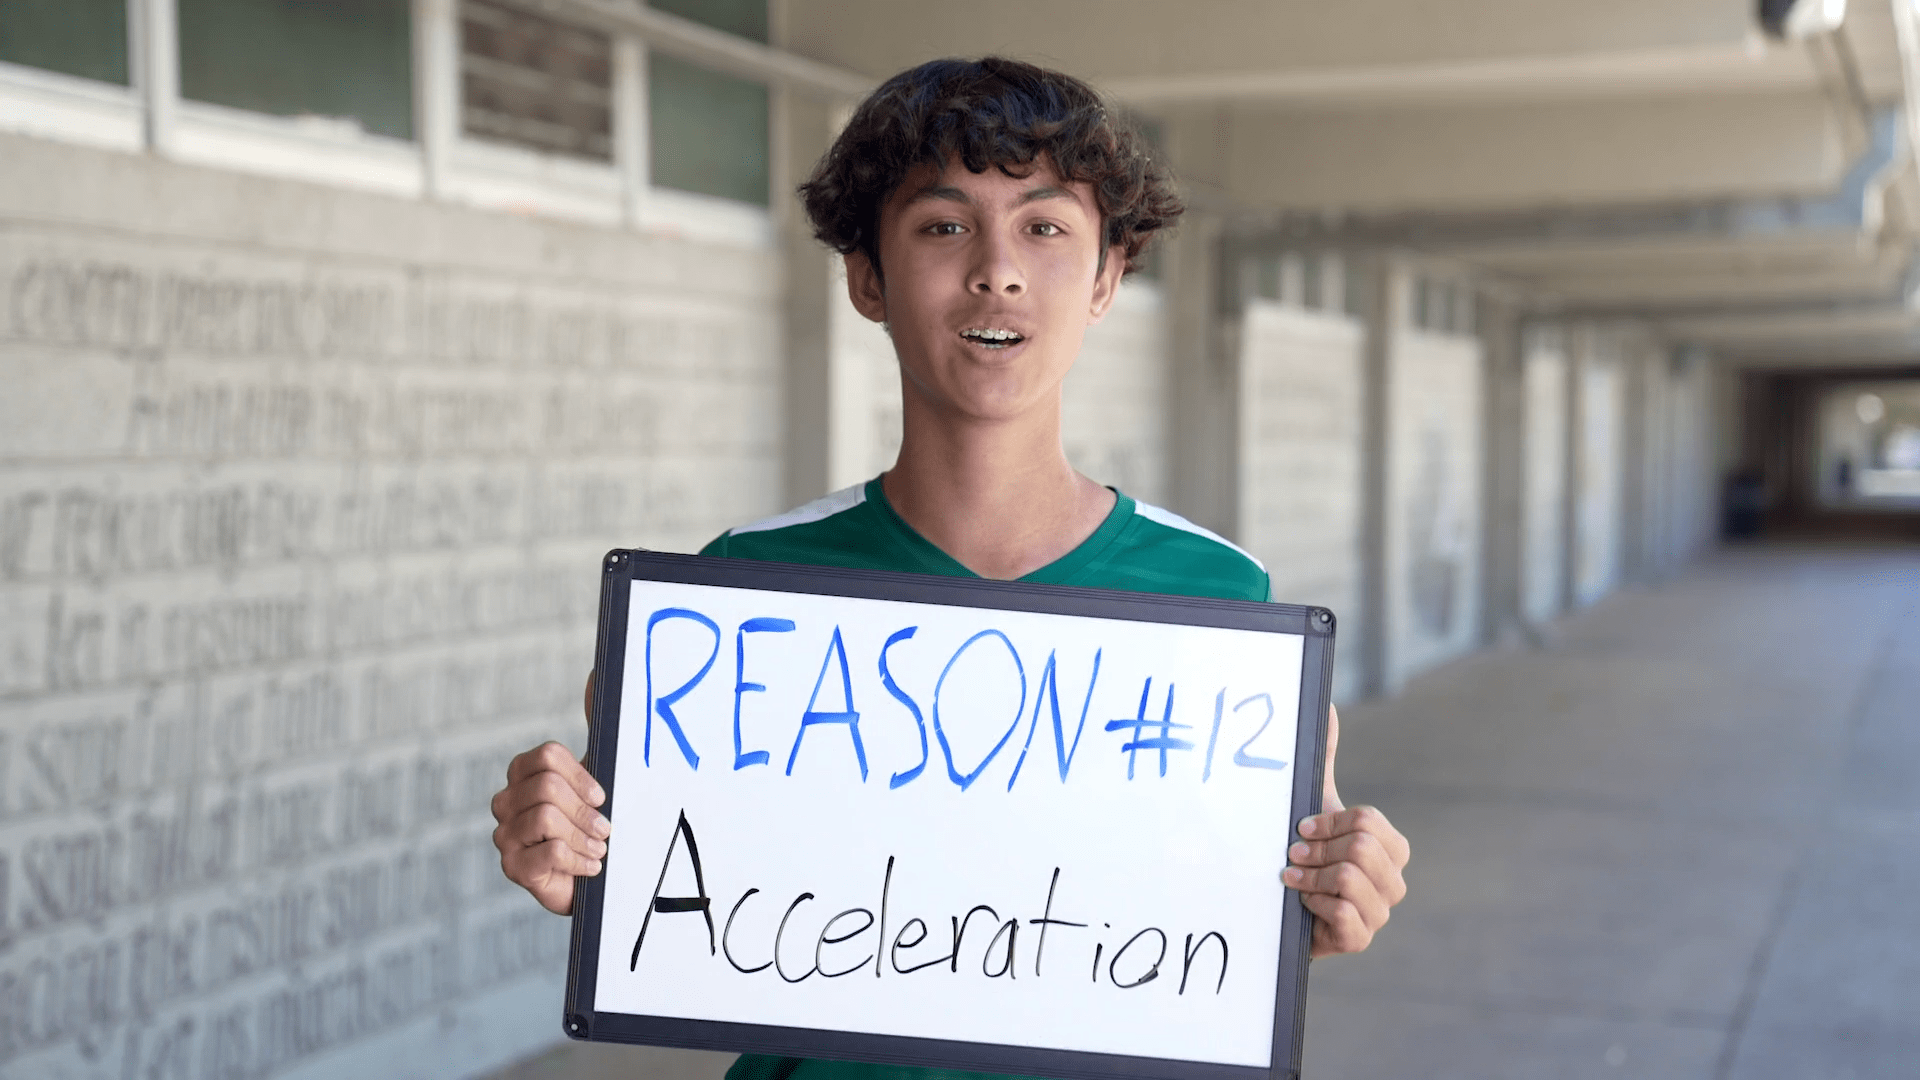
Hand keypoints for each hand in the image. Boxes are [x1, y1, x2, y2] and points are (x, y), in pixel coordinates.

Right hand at [490, 671, 608, 914]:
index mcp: (525, 773)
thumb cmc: (597, 823)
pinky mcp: (513, 867)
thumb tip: (597, 674)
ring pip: (545, 818)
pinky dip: (578, 860)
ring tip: (600, 850)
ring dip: (583, 836)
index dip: (581, 775)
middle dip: (585, 810)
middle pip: (546, 787)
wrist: (602, 877)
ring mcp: (506, 834)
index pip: (546, 757)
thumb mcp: (603, 770)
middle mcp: (507, 800)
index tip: (604, 794)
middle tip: (606, 828)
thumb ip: (597, 724)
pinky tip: (591, 867)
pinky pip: (546, 852)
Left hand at [1283, 705, 1409, 956]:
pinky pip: (1344, 914)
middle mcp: (1394, 880)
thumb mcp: (1313, 804)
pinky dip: (1314, 903)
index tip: (1301, 826)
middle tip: (1292, 854)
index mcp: (1391, 846)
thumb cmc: (1304, 856)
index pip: (1368, 821)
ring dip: (1310, 876)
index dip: (1329, 821)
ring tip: (1292, 877)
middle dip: (1318, 849)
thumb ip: (1325, 760)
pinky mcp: (1361, 940)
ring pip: (1351, 878)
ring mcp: (1380, 913)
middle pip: (1362, 846)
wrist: (1281, 910)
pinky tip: (1302, 903)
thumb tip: (1327, 707)